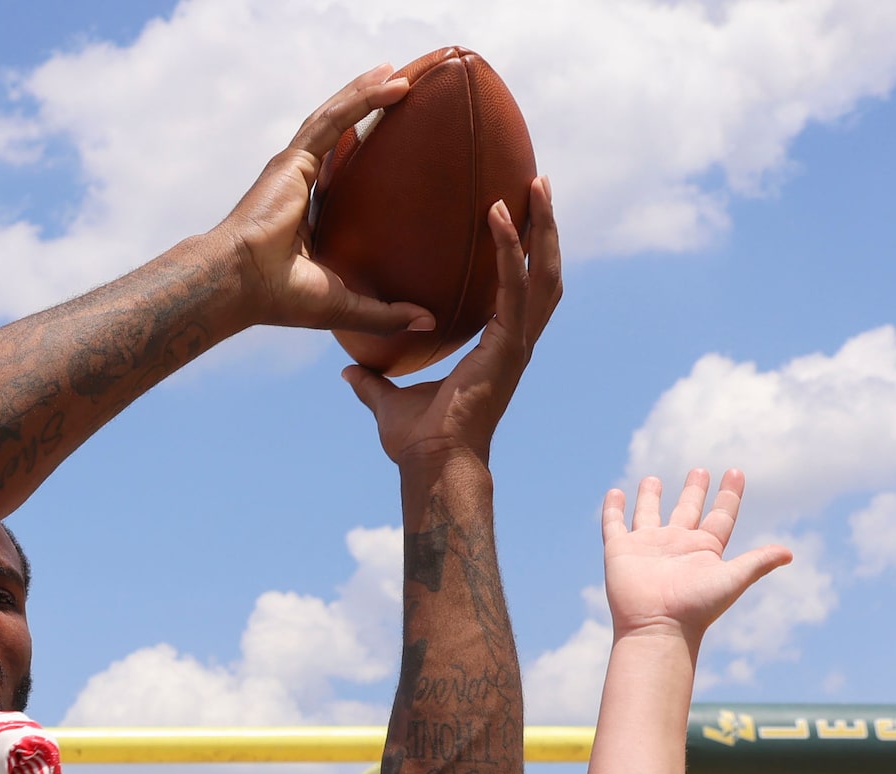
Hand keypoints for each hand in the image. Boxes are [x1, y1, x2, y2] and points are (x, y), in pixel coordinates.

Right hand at [217, 67, 437, 337]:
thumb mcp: (345, 305)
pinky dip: (362, 99)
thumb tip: (430, 323)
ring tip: (399, 73)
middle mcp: (299, 183)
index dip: (361, 154)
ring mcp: (294, 166)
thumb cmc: (280, 299)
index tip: (390, 143)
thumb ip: (385, 312)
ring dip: (367, 92)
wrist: (240, 284)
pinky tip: (393, 84)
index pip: (340, 174)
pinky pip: (335, 120)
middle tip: (400, 88)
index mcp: (307, 213)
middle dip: (366, 107)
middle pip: (339, 135)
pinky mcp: (294, 159)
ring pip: (336, 117)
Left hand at [340, 178, 561, 473]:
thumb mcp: (390, 401)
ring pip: (543, 274)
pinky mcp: (509, 345)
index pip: (519, 290)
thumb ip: (374, 381)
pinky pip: (514, 288)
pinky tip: (500, 217)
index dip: (524, 255)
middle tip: (539, 184)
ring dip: (542, 228)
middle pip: (544, 273)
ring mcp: (517, 343)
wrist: (432, 466)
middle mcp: (515, 340)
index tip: (518, 217)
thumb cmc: (418, 442)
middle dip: (546, 229)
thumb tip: (349, 370)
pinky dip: (511, 252)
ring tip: (537, 185)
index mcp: (496, 347)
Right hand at [602, 470, 793, 646]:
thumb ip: (758, 562)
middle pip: (687, 510)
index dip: (729, 494)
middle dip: (694, 490)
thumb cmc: (696, 607)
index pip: (720, 515)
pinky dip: (613, 510)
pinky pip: (614, 525)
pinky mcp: (620, 551)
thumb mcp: (732, 579)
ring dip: (650, 497)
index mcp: (704, 549)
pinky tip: (614, 493)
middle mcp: (676, 545)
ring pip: (648, 514)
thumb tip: (789, 553)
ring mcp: (647, 547)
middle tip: (699, 470)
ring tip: (652, 479)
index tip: (735, 472)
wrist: (657, 628)